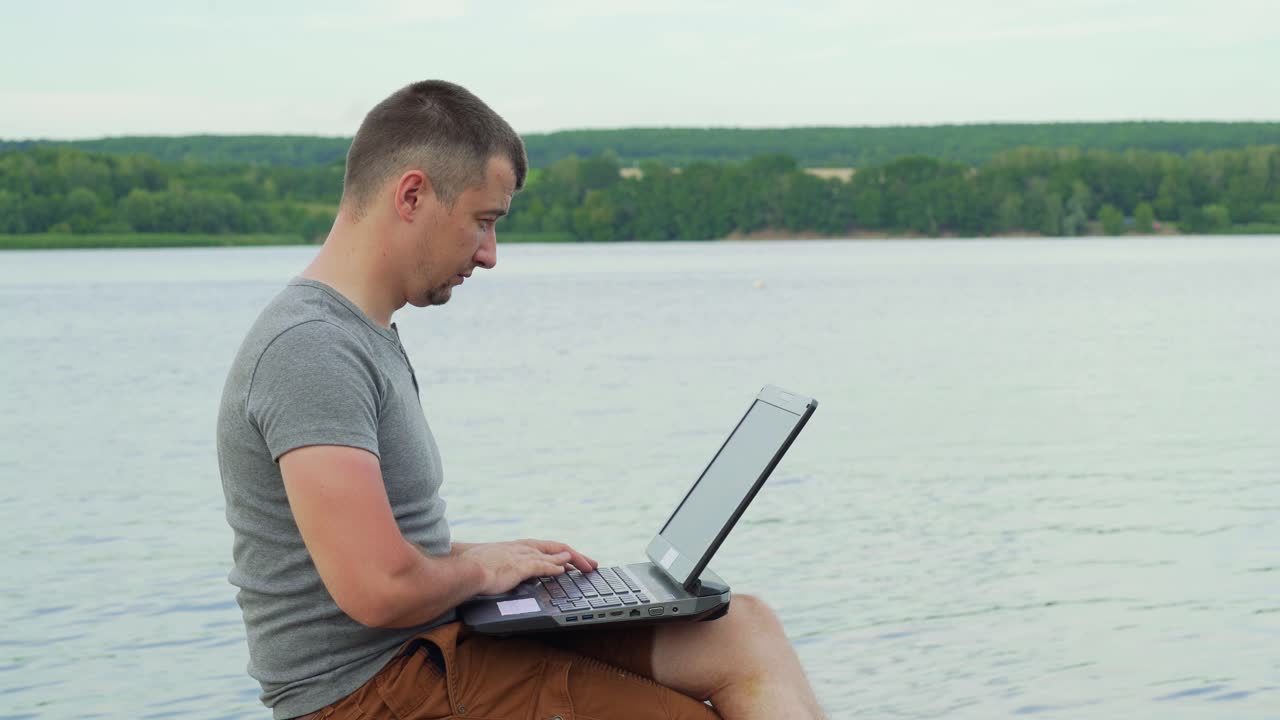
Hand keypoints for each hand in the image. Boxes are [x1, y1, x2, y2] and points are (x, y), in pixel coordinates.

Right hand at [459, 539, 596, 595]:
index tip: (574, 560)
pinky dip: (555, 567)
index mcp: (517, 547)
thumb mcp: (493, 566)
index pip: (546, 548)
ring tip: (587, 567)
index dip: (562, 554)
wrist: (464, 569)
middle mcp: (522, 548)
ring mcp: (521, 555)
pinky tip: (564, 570)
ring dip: (573, 560)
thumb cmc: (473, 569)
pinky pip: (542, 565)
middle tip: (591, 564)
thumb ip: (505, 570)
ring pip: (554, 554)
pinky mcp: (520, 565)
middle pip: (556, 548)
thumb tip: (506, 578)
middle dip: (576, 556)